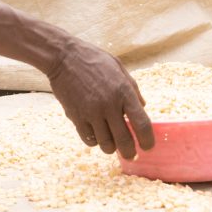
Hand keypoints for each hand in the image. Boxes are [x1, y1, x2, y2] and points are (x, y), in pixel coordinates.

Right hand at [45, 39, 153, 159]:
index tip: (148, 146)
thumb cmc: (94, 60)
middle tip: (131, 154)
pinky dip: (95, 141)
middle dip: (130, 152)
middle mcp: (109, 104)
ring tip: (111, 141)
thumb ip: (132, 89)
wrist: (64, 57)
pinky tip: (96, 133)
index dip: (148, 140)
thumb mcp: (119, 68)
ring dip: (111, 147)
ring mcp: (91, 112)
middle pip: (125, 141)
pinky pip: (89, 141)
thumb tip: (143, 107)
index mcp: (124, 91)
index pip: (142, 124)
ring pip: (106, 145)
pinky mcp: (76, 117)